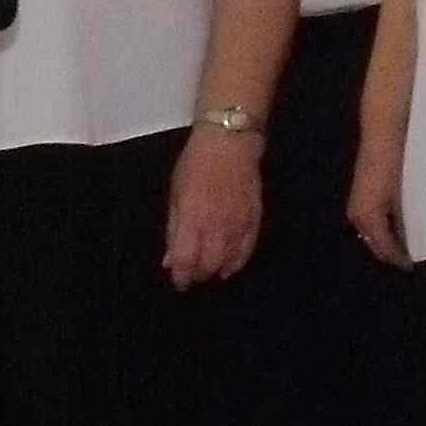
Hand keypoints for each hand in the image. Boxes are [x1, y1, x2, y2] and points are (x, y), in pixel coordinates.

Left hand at [164, 128, 263, 288]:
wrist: (230, 143)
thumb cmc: (195, 164)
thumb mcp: (176, 194)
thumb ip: (173, 229)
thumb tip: (170, 260)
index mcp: (193, 219)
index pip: (186, 261)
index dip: (182, 276)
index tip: (179, 282)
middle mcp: (217, 227)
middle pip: (209, 265)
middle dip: (199, 275)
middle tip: (193, 275)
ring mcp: (239, 224)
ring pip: (229, 261)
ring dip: (217, 270)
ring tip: (210, 272)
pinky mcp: (255, 219)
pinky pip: (248, 249)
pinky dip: (238, 262)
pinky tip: (230, 266)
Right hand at [347, 134, 411, 269]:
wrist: (383, 133)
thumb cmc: (397, 163)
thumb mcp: (402, 195)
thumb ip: (403, 220)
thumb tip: (411, 241)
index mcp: (368, 217)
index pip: (384, 248)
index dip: (398, 259)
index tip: (411, 266)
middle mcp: (357, 216)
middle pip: (374, 244)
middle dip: (390, 253)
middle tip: (410, 258)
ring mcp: (356, 206)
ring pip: (371, 234)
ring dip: (386, 241)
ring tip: (407, 244)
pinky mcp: (360, 197)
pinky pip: (371, 221)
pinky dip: (383, 227)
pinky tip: (399, 225)